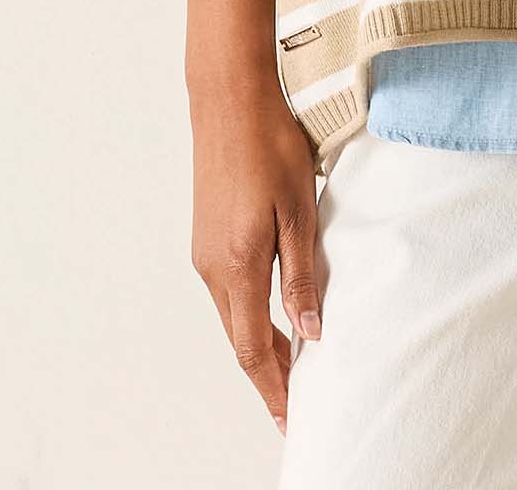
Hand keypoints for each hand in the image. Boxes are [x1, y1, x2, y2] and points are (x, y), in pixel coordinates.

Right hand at [188, 79, 322, 435]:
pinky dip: (249, 312)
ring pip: (233, 315)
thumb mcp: (299, 210)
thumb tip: (311, 332)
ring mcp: (205, 250)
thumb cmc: (270, 144)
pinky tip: (272, 310)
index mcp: (237, 266)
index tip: (291, 417)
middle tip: (296, 401)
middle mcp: (212, 266)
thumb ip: (302, 274)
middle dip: (268, 373)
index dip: (274, 387)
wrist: (229, 99)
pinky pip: (228, 289)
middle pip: (240, 339)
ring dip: (259, 343)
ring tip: (292, 363)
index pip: (254, 348)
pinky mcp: (206, 233)